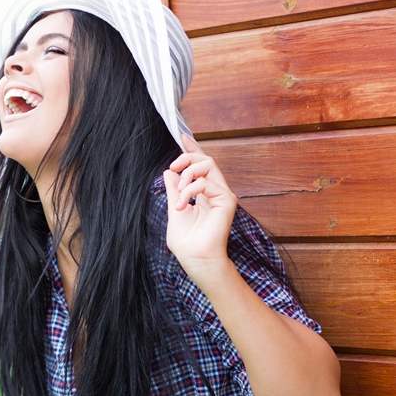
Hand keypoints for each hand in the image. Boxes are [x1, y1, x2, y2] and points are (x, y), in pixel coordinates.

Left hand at [163, 133, 237, 278]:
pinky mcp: (226, 201)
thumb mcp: (174, 210)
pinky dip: (190, 190)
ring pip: (207, 165)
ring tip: (179, 196)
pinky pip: (206, 182)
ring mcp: (223, 196)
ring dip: (187, 175)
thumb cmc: (186, 243)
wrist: (195, 259)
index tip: (183, 137)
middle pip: (206, 160)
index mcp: (204, 195)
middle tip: (175, 167)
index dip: (193, 150)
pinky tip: (183, 205)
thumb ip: (174, 191)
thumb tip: (169, 172)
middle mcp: (216, 193)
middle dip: (187, 157)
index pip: (201, 167)